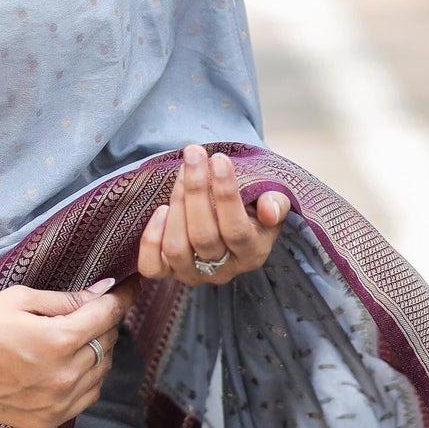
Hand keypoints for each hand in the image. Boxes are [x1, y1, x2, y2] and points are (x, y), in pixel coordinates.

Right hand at [0, 278, 138, 427]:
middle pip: (108, 343)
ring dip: (97, 351)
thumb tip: (102, 293)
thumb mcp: (19, 299)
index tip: (131, 286)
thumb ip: (66, 300)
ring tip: (73, 337)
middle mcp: (64, 376)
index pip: (108, 315)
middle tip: (88, 309)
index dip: (123, 296)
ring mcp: (56, 404)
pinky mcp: (46, 421)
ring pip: (102, 372)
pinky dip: (86, 378)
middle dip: (103, 322)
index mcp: (58, 340)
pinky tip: (67, 364)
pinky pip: (86, 397)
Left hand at [137, 145, 289, 286]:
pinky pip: (152, 266)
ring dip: (176, 205)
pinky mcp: (168, 272)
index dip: (226, 194)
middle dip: (196, 190)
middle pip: (203, 236)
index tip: (219, 159)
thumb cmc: (252, 206)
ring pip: (177, 248)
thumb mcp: (272, 200)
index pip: (236, 229)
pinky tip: (160, 210)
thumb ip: (277, 202)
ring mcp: (193, 274)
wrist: (231, 219)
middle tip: (194, 153)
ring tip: (181, 171)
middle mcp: (223, 270)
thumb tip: (270, 210)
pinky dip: (151, 239)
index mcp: (252, 253)